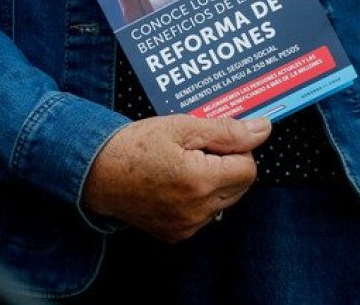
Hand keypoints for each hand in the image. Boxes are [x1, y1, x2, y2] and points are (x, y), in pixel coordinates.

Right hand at [82, 115, 270, 241]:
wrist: (96, 173)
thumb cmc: (136, 145)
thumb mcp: (182, 126)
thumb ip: (227, 130)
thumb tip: (263, 129)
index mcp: (200, 180)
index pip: (248, 167)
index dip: (234, 148)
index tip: (211, 140)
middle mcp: (197, 210)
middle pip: (240, 186)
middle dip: (227, 165)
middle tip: (196, 150)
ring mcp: (187, 226)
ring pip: (224, 201)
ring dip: (214, 182)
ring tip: (182, 165)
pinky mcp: (176, 234)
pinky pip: (204, 215)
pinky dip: (198, 199)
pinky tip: (174, 183)